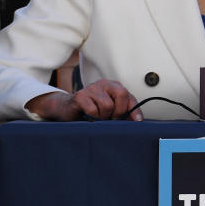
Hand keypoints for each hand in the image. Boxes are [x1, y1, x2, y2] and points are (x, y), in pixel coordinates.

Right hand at [25, 79, 142, 120]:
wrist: (66, 109)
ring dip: (104, 116)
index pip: (129, 95)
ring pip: (108, 105)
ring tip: (98, 118)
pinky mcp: (80, 96)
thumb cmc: (91, 109)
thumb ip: (123, 112)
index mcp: (113, 86)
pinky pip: (93, 110)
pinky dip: (93, 118)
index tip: (137, 121)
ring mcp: (91, 88)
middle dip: (119, 111)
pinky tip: (89, 117)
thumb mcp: (109, 109)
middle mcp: (103, 84)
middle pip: (122, 94)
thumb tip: (137, 121)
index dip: (134, 109)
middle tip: (112, 119)